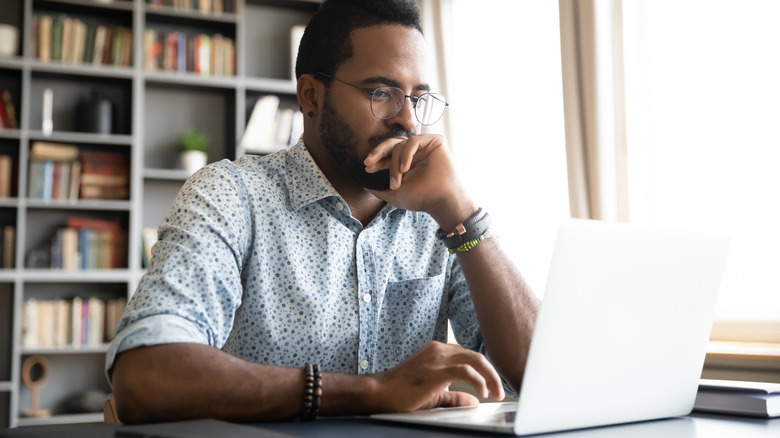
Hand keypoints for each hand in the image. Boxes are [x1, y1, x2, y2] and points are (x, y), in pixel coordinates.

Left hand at [363, 135, 474, 228]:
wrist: (440, 201)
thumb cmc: (421, 198)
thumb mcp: (394, 195)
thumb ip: (378, 190)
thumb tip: (364, 186)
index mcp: (406, 161)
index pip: (388, 154)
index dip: (377, 159)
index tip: (367, 168)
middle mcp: (415, 152)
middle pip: (392, 144)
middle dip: (378, 153)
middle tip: (369, 162)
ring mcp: (425, 146)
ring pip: (401, 145)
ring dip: (395, 164)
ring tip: (398, 180)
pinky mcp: (435, 141)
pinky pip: (413, 141)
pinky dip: (406, 154)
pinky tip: (405, 168)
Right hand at [371, 341, 504, 412]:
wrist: (379, 393)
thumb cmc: (401, 393)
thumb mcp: (433, 394)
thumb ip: (454, 396)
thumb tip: (474, 401)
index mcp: (438, 351)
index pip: (468, 356)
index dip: (484, 371)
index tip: (493, 385)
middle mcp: (439, 350)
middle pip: (476, 356)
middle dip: (492, 373)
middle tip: (500, 390)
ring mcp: (438, 358)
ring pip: (475, 360)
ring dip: (490, 377)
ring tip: (496, 392)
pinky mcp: (437, 370)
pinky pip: (466, 372)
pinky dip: (479, 381)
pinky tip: (483, 392)